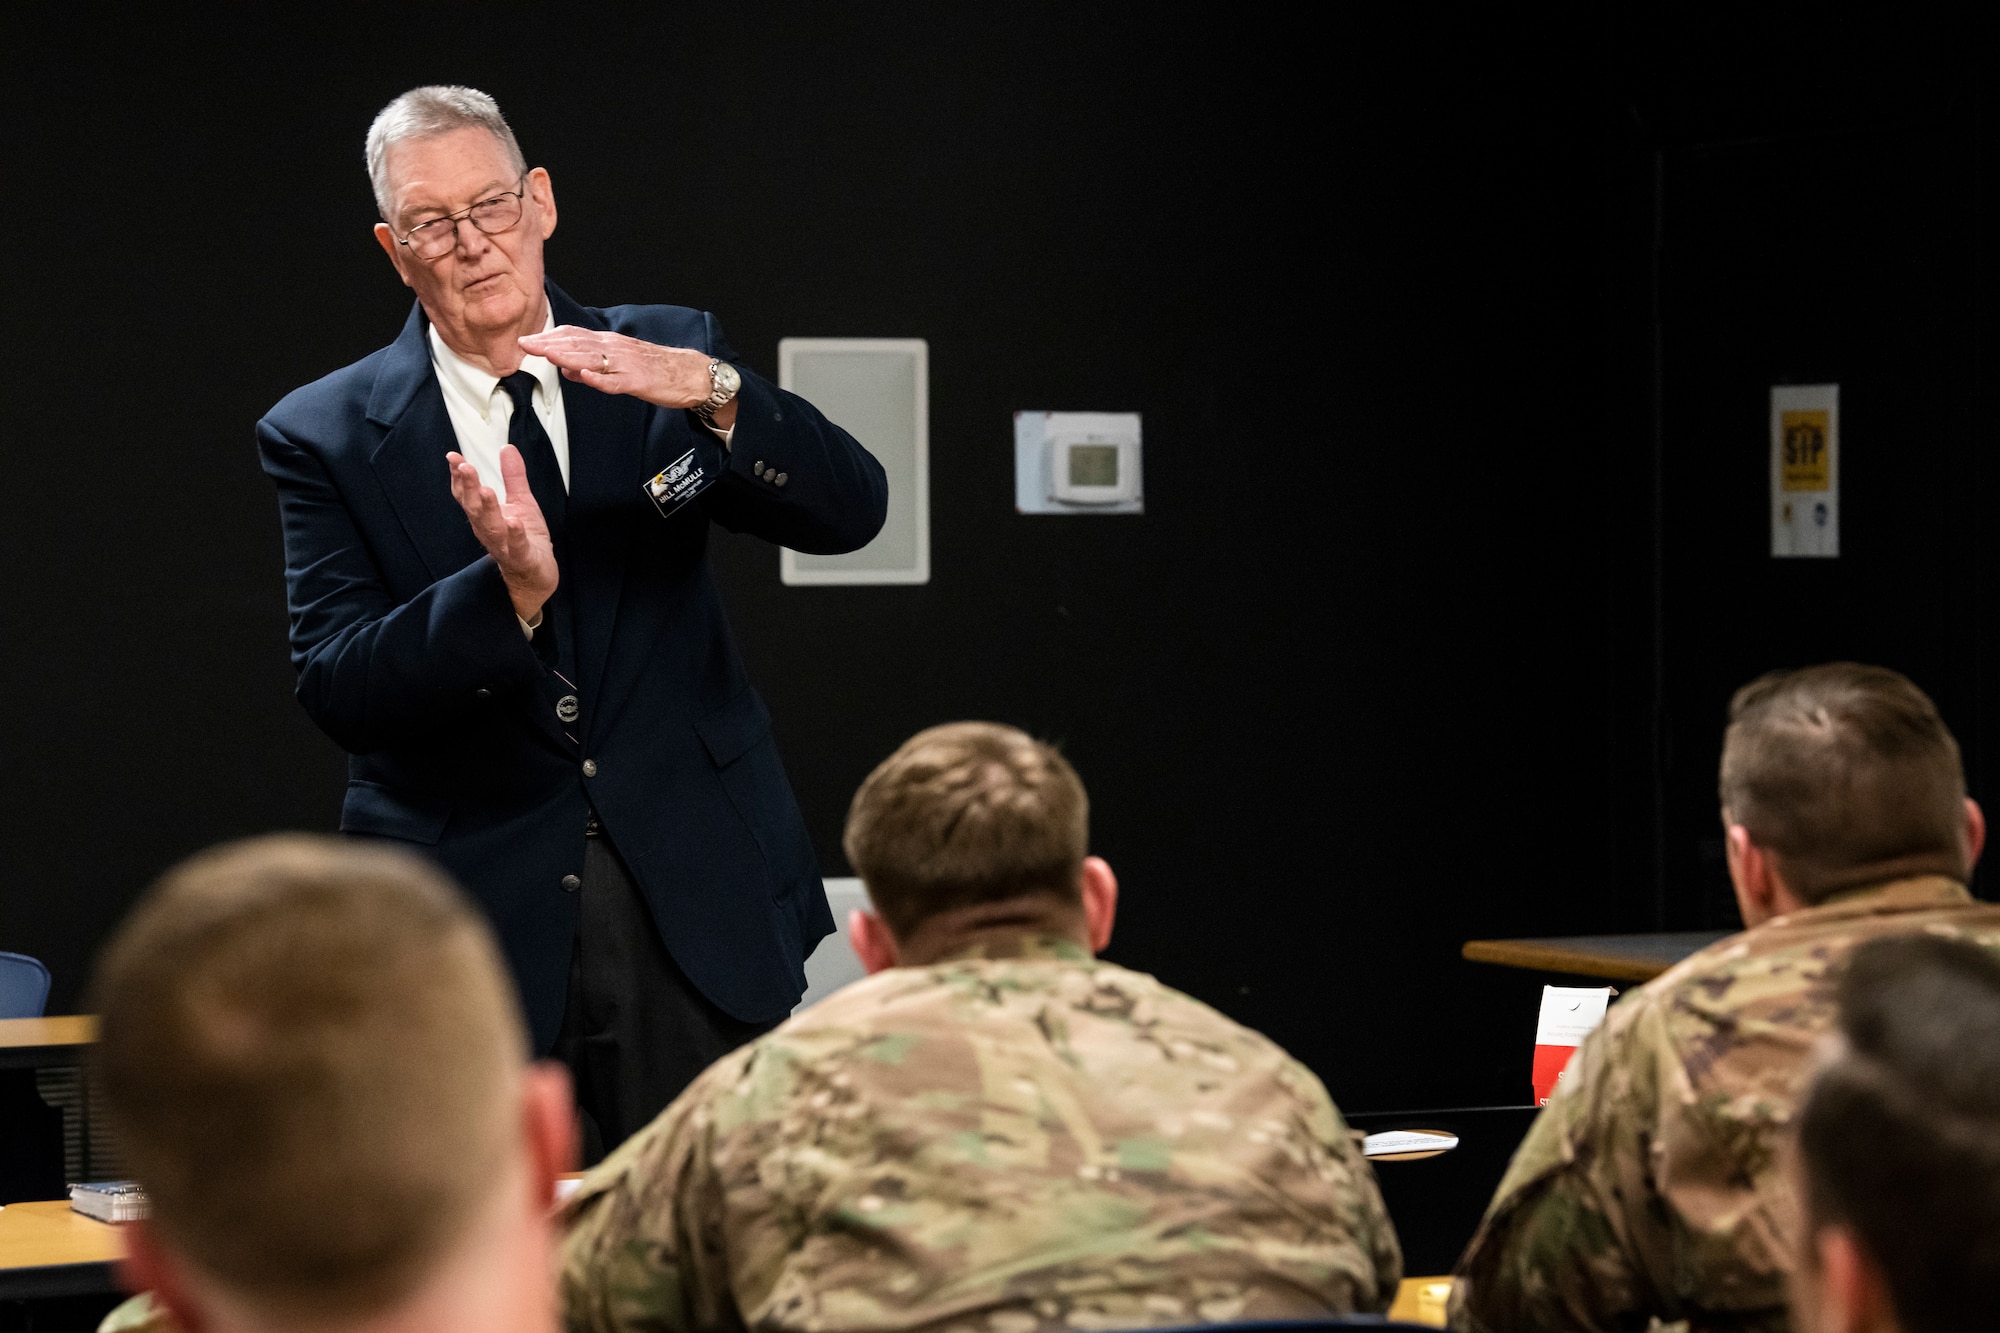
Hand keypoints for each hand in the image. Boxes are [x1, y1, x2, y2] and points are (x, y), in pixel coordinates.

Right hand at [447, 447, 557, 622]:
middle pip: (474, 507)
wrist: (535, 576)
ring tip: (485, 490)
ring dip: (486, 509)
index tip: (453, 457)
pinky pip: (516, 546)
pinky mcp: (522, 557)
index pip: (466, 494)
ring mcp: (503, 545)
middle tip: (465, 467)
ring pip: (491, 526)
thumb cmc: (525, 538)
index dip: (459, 476)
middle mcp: (488, 530)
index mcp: (484, 516)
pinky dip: (514, 534)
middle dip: (468, 487)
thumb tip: (507, 448)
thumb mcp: (521, 502)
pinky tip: (514, 522)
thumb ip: (513, 477)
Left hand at [518, 326, 737, 428]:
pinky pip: (616, 381)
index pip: (574, 336)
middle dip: (550, 344)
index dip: (549, 337)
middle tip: (526, 344)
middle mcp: (615, 349)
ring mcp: (626, 365)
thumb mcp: (620, 364)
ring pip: (593, 359)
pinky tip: (584, 376)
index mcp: (610, 343)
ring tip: (546, 354)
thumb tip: (567, 368)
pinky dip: (599, 379)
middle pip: (577, 344)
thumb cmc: (655, 368)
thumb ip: (593, 365)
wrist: (690, 373)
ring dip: (568, 356)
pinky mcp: (639, 382)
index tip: (527, 339)